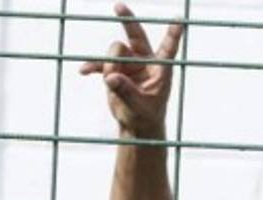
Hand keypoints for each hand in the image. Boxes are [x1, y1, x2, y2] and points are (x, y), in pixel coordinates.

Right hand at [79, 3, 184, 136]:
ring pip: (114, 53)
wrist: (136, 124)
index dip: (173, 34)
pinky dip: (92, 67)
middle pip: (136, 35)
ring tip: (109, 82)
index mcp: (160, 68)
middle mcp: (144, 61)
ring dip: (108, 65)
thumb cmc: (145, 115)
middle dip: (127, 20)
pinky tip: (83, 71)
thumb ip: (126, 92)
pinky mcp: (114, 72)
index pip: (168, 47)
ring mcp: (128, 65)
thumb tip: (110, 77)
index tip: (179, 20)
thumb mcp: (139, 107)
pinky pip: (100, 64)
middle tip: (118, 6)